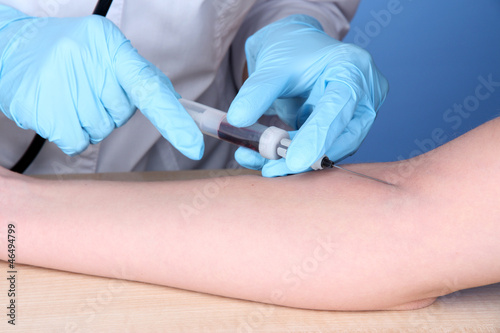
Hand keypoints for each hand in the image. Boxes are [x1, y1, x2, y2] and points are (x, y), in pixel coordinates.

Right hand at [0, 5, 202, 158]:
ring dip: (90, 121)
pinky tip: (57, 109)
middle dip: (110, 108)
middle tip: (85, 87)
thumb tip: (172, 103)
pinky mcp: (40, 109)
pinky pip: (77, 142)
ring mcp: (60, 84)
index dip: (174, 119)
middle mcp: (86, 60)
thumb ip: (139, 76)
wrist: (10, 47)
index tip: (193, 145)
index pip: (149, 89)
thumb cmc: (67, 53)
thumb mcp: (105, 52)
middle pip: (122, 114)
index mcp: (109, 44)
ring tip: (68, 94)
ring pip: (101, 130)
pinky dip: (71, 133)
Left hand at [227, 14, 387, 176]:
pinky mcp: (337, 132)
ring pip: (330, 149)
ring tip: (262, 165)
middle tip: (272, 170)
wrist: (293, 48)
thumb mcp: (273, 65)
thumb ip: (257, 91)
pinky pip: (317, 151)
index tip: (294, 161)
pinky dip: (290, 157)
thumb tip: (237, 120)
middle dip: (306, 157)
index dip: (317, 136)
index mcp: (353, 68)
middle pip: (343, 137)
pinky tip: (265, 159)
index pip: (339, 107)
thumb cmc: (290, 48)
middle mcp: (362, 95)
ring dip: (294, 161)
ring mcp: (353, 116)